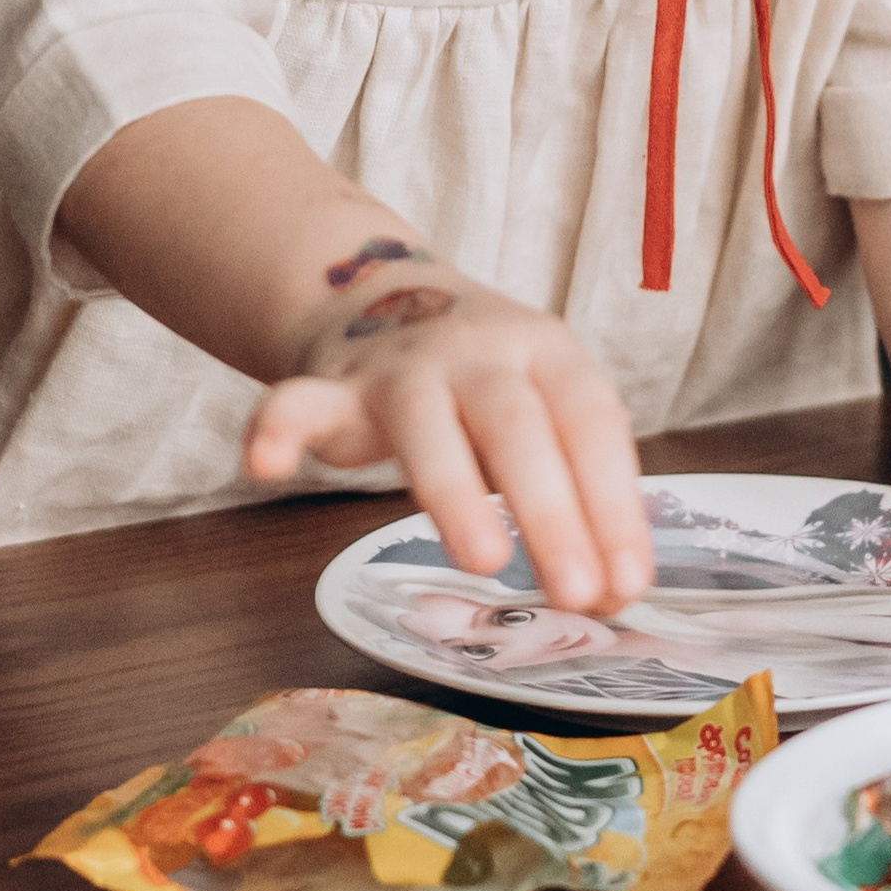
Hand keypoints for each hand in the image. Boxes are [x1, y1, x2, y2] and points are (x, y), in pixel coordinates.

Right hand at [243, 264, 652, 615]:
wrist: (382, 297)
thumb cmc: (487, 387)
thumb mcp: (545, 411)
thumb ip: (573, 489)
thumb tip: (614, 594)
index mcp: (547, 353)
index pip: (593, 426)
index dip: (615, 506)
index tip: (629, 585)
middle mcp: (479, 351)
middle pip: (519, 429)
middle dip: (552, 512)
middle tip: (576, 593)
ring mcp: (402, 367)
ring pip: (426, 426)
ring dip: (455, 493)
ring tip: (482, 561)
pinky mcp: (332, 388)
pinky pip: (298, 404)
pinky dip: (277, 429)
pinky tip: (261, 466)